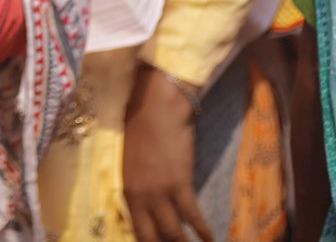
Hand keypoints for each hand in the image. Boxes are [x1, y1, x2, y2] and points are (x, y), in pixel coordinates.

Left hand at [123, 64, 212, 241]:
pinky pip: (193, 215)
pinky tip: (210, 239)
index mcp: (126, 190)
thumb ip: (137, 185)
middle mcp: (140, 196)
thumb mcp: (131, 162)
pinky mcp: (180, 184)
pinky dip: (203, 231)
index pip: (136, 229)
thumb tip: (147, 204)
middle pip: (152, 236)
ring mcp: (160, 192)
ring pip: (173, 231)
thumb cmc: (141, 126)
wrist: (157, 106)